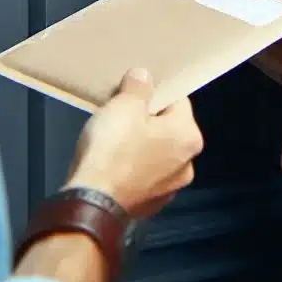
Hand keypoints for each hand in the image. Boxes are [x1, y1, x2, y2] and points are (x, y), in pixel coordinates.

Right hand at [65, 69, 204, 218]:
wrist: (91, 202)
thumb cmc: (113, 151)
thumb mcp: (124, 105)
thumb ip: (138, 86)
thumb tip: (143, 77)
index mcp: (189, 137)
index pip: (177, 101)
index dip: (154, 92)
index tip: (135, 91)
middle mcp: (186, 164)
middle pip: (167, 128)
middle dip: (145, 119)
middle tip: (120, 114)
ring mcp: (168, 188)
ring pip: (155, 152)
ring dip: (138, 143)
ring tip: (112, 138)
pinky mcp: (149, 203)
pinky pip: (142, 174)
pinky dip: (131, 166)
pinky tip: (111, 161)